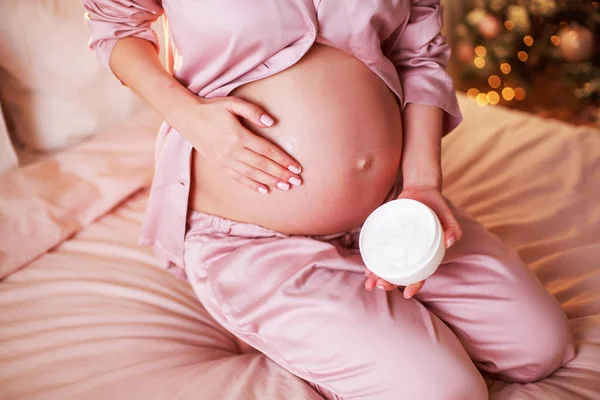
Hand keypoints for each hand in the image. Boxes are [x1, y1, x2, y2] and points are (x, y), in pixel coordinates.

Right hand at [171, 96, 301, 193]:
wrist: (187, 118)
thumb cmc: (212, 108)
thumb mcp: (232, 104)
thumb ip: (253, 112)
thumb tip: (271, 122)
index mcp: (238, 136)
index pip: (266, 151)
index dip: (283, 160)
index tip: (296, 167)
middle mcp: (232, 151)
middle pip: (262, 165)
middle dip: (281, 174)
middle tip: (297, 181)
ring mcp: (225, 160)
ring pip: (252, 174)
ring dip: (270, 181)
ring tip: (285, 186)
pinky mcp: (219, 166)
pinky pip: (238, 178)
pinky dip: (252, 185)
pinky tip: (264, 189)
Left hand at [364, 185, 461, 297]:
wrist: (421, 189)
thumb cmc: (437, 205)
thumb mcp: (447, 214)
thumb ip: (453, 227)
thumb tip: (449, 241)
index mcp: (426, 253)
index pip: (421, 273)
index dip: (415, 285)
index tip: (407, 294)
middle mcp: (412, 252)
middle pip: (401, 273)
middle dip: (390, 282)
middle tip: (380, 285)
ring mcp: (399, 245)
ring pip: (388, 265)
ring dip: (378, 275)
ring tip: (369, 282)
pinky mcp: (389, 236)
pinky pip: (380, 251)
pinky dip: (373, 259)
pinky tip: (366, 267)